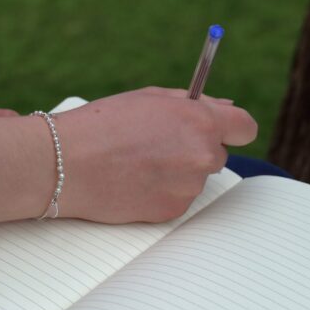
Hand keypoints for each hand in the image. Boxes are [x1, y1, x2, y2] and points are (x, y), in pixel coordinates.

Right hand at [53, 86, 256, 222]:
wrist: (64, 164)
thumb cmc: (100, 125)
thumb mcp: (148, 99)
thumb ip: (192, 103)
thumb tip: (224, 107)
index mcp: (199, 121)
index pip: (245, 127)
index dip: (231, 128)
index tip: (219, 131)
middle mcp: (201, 156)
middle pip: (217, 155)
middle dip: (195, 150)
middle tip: (157, 146)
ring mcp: (187, 187)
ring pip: (194, 179)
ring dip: (175, 173)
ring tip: (135, 164)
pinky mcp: (171, 211)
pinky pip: (176, 198)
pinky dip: (160, 192)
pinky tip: (132, 182)